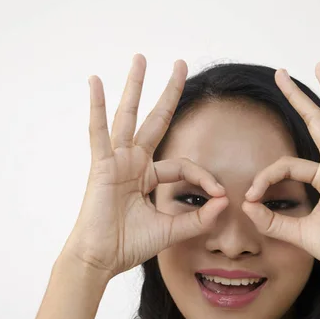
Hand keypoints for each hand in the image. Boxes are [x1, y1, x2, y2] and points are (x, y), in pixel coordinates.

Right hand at [61, 54, 228, 277]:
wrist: (101, 259)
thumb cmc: (128, 245)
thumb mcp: (170, 230)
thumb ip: (198, 219)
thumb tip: (224, 203)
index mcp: (147, 177)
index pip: (183, 164)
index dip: (204, 177)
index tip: (220, 195)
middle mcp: (133, 162)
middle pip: (155, 120)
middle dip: (169, 93)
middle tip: (180, 65)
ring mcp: (116, 160)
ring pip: (128, 116)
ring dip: (135, 87)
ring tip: (141, 59)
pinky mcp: (101, 165)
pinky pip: (98, 132)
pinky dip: (96, 107)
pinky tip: (95, 82)